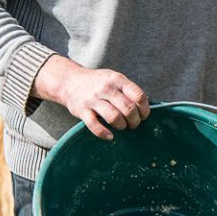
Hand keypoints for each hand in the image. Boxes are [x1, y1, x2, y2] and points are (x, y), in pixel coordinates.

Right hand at [34, 56, 148, 140]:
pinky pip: (94, 125)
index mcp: (117, 79)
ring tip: (122, 127)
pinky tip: (110, 136)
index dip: (144, 110)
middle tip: (133, 124)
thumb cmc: (98, 83)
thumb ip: (128, 91)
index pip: (138, 96)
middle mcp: (106, 88)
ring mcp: (93, 99)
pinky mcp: (81, 110)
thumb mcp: (114, 79)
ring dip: (122, 126)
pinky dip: (104, 133)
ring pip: (114, 117)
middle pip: (128, 108)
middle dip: (134, 121)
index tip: (143, 116)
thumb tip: (146, 107)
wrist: (70, 81)